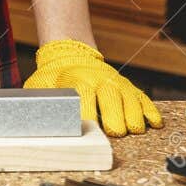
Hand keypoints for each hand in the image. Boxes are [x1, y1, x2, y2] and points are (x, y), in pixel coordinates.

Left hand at [23, 38, 162, 137]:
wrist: (70, 54)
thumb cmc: (55, 77)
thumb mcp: (40, 85)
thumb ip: (38, 101)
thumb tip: (30, 120)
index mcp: (76, 79)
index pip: (83, 94)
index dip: (86, 111)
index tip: (86, 126)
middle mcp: (99, 79)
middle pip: (110, 96)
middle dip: (114, 114)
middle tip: (116, 131)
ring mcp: (115, 82)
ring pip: (129, 98)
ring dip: (134, 115)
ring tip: (134, 130)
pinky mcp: (127, 86)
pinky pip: (142, 98)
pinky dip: (150, 110)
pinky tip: (154, 123)